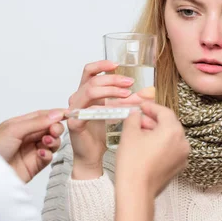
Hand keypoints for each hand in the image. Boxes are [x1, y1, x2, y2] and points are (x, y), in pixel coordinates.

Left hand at [0, 109, 65, 182]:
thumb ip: (36, 122)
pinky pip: (49, 156)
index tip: (67, 113)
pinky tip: (41, 154)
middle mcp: (28, 137)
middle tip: (54, 131)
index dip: (55, 114)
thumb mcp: (14, 129)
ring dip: (53, 141)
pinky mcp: (36, 164)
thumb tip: (56, 114)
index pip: (43, 116)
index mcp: (22, 125)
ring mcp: (33, 150)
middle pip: (50, 128)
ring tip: (46, 142)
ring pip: (53, 142)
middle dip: (55, 128)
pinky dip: (48, 154)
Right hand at [68, 60, 154, 178]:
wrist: (92, 156)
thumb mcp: (118, 112)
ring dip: (110, 90)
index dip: (102, 65)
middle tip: (130, 83)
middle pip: (93, 79)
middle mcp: (78, 98)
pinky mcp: (75, 122)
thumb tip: (147, 92)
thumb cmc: (102, 134)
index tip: (118, 65)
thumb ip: (128, 101)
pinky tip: (115, 110)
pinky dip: (103, 107)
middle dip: (113, 79)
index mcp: (86, 92)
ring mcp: (75, 110)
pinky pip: (87, 110)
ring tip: (127, 95)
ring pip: (90, 90)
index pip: (90, 71)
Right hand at [116, 102, 189, 196]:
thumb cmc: (133, 163)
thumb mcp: (129, 134)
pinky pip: (171, 150)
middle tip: (138, 120)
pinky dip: (161, 145)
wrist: (136, 192)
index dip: (151, 107)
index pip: (164, 112)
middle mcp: (183, 143)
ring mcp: (182, 157)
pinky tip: (146, 147)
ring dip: (157, 133)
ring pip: (170, 137)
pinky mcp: (178, 167)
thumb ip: (134, 118)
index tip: (141, 106)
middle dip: (153, 120)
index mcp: (173, 131)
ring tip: (140, 134)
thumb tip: (136, 114)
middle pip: (169, 124)